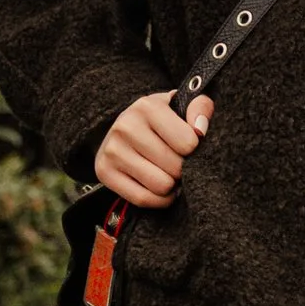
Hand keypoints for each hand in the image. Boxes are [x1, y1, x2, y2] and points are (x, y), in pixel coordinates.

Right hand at [94, 90, 211, 207]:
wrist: (124, 130)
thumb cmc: (161, 121)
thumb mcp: (181, 106)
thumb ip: (200, 107)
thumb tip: (200, 129)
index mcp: (147, 107)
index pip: (188, 143)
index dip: (195, 149)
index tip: (189, 146)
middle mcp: (125, 126)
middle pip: (175, 167)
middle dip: (183, 169)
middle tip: (178, 163)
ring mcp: (112, 150)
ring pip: (161, 186)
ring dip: (171, 186)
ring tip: (168, 173)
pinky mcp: (104, 172)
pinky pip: (143, 199)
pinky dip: (158, 199)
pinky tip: (159, 188)